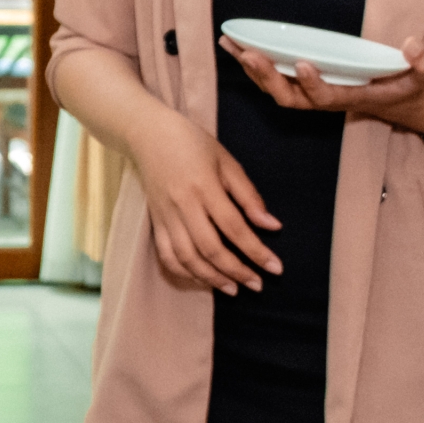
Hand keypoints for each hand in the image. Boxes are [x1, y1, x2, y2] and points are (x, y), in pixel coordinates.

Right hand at [127, 114, 280, 293]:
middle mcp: (183, 205)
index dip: (256, 251)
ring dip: (212, 278)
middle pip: (211, 249)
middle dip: (237, 271)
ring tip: (233, 289)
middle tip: (257, 285)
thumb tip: (271, 225)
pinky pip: (167, 255)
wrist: (148, 134)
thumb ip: (248, 195)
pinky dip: (184, 272)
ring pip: (187, 257)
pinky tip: (202, 279)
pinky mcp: (155, 222)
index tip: (275, 268)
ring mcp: (166, 216)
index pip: (234, 228)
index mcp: (204, 187)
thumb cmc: (192, 143)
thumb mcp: (226, 161)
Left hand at [220, 32, 423, 128]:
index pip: (325, 97)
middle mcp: (324, 99)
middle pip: (288, 96)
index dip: (313, 84)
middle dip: (267, 76)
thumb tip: (413, 44)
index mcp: (350, 98)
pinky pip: (274, 77)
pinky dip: (254, 63)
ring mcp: (311, 94)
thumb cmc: (410, 88)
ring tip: (230, 44)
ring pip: (275, 88)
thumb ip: (422, 63)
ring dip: (252, 68)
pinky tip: (236, 44)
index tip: (303, 64)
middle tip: (248, 53)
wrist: (401, 102)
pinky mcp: (304, 85)